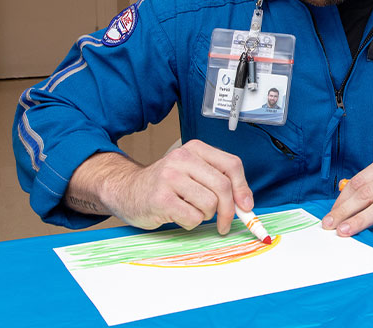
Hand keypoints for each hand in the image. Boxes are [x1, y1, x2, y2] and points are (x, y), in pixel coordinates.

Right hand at [98, 140, 252, 232]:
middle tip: (223, 224)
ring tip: (189, 210)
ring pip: (209, 204)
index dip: (243, 188)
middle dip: (228, 210)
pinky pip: (193, 218)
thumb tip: (246, 204)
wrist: (126, 190)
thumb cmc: (165, 184)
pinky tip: (177, 215)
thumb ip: (218, 181)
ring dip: (204, 216)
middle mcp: (182, 158)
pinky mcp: (161, 198)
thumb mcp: (193, 173)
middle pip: (223, 187)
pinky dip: (190, 223)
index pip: (231, 165)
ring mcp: (170, 177)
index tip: (246, 206)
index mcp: (195, 149)